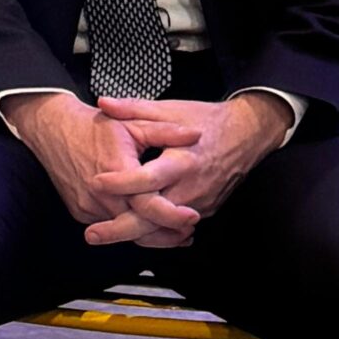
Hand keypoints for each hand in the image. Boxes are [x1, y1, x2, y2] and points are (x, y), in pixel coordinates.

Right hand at [3, 90, 200, 246]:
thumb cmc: (94, 126)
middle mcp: (99, 193)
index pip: (147, 203)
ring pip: (124, 230)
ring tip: (175, 233)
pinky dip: (128, 228)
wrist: (54, 130)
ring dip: (149, 234)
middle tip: (189, 230)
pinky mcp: (80, 212)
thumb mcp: (132, 123)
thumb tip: (196, 135)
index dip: (171, 214)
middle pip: (138, 226)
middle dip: (166, 233)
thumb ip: (165, 131)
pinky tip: (147, 226)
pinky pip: (109, 225)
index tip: (191, 216)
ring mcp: (87, 206)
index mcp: (116, 169)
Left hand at [83, 91, 292, 249]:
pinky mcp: (204, 211)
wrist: (246, 135)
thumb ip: (135, 109)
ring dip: (133, 234)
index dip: (121, 183)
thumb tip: (104, 103)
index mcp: (182, 161)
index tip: (96, 183)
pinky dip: (153, 231)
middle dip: (120, 229)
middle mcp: (191, 188)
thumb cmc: (208, 121)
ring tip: (103, 235)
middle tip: (91, 234)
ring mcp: (199, 204)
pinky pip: (174, 227)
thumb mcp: (171, 109)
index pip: (148, 179)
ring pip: (162, 228)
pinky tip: (131, 231)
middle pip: (152, 217)